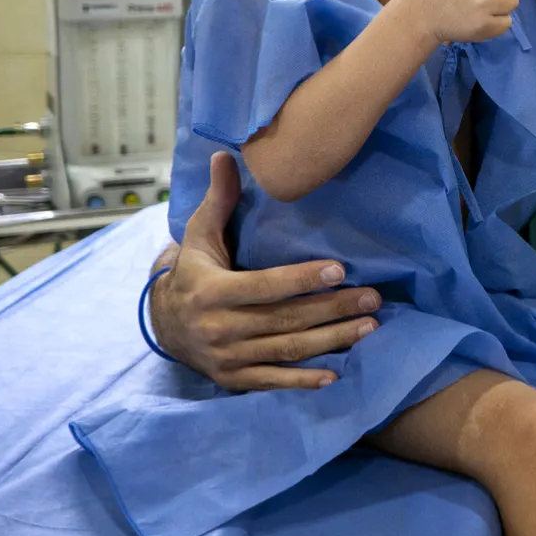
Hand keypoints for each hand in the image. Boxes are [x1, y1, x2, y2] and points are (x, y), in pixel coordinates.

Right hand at [149, 151, 379, 389]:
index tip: (339, 270)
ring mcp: (227, 357)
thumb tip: (226, 155)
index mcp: (211, 291)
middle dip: (332, 309)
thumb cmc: (194, 272)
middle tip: (372, 298)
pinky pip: (273, 380)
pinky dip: (303, 381)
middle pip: (284, 319)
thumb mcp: (199, 235)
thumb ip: (219, 199)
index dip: (301, 280)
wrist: (163, 325)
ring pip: (286, 349)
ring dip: (331, 340)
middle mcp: (218, 328)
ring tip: (368, 326)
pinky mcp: (234, 379)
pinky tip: (336, 373)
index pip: (264, 286)